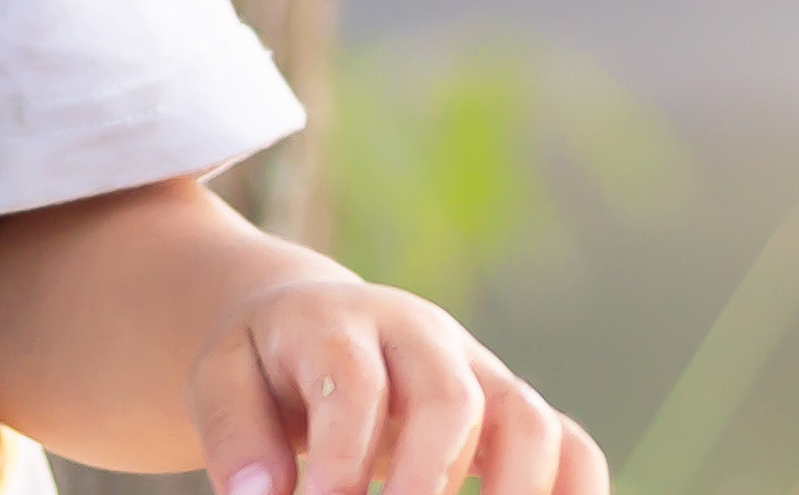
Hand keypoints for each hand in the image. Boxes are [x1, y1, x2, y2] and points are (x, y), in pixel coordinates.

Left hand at [191, 279, 602, 494]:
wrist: (312, 321)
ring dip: (515, 492)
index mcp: (337, 322)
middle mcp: (419, 337)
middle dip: (429, 479)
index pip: (354, 380)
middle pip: (449, 397)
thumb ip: (236, 434)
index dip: (344, 452)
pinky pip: (572, 446)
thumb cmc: (265, 365)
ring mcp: (477, 372)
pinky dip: (575, 494)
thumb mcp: (223, 378)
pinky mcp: (513, 411)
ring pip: (526, 418)